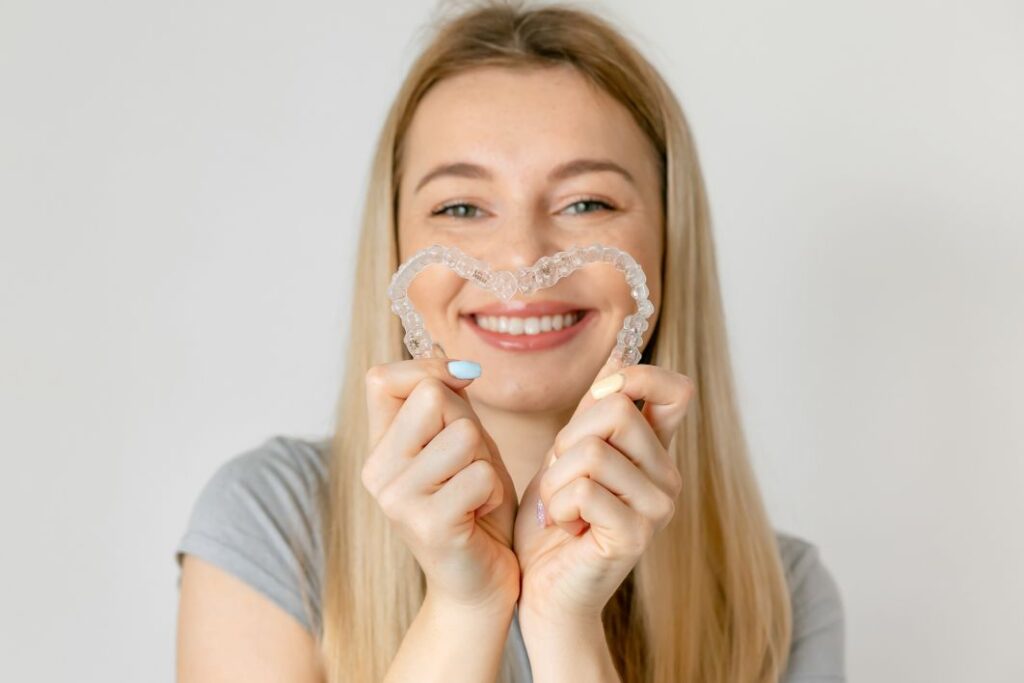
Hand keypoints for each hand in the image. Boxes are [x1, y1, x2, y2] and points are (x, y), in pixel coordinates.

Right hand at [362, 355, 519, 613]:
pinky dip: (493, 492)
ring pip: (464, 435)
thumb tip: (451, 365)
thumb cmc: (476, 506)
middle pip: (432, 399)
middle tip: (471, 465)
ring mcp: (397, 499)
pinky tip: (480, 515)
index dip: (428, 369)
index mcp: (378, 448)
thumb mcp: (463, 444)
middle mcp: (376, 471)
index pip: (383, 377)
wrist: (482, 583)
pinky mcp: (426, 524)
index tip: (459, 386)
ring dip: (486, 463)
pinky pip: (480, 476)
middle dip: (469, 424)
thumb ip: (448, 403)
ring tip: (476, 493)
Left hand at [513, 355, 693, 624]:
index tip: (599, 398)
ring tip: (559, 506)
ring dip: (555, 478)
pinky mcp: (635, 536)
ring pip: (592, 451)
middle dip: (568, 436)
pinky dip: (556, 505)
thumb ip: (593, 413)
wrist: (542, 590)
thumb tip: (620, 357)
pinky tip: (562, 526)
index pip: (677, 391)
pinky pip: (583, 490)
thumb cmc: (553, 522)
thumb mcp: (568, 456)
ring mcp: (657, 508)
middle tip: (561, 474)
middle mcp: (667, 477)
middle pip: (616, 410)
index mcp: (656, 453)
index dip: (636, 378)